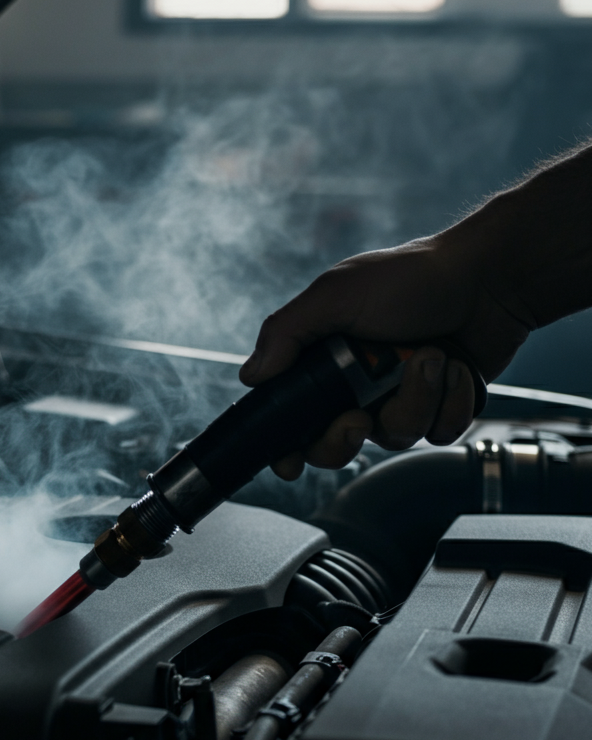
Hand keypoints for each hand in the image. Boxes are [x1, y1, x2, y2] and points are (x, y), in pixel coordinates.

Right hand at [240, 230, 530, 480]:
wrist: (488, 277)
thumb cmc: (411, 278)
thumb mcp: (336, 295)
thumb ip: (288, 333)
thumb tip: (251, 376)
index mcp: (324, 362)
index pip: (291, 417)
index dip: (287, 447)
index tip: (290, 462)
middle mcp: (357, 386)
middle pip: (336, 444)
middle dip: (346, 438)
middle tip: (360, 416)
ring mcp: (399, 398)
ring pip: (394, 438)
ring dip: (415, 400)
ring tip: (431, 356)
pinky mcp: (440, 406)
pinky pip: (439, 432)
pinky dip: (451, 402)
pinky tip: (455, 368)